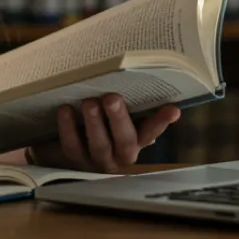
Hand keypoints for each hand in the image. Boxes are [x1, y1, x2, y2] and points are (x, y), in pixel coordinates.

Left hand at [28, 94, 179, 173]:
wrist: (66, 150)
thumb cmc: (98, 126)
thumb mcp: (114, 117)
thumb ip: (127, 105)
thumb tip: (133, 76)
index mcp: (135, 141)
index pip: (151, 131)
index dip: (161, 122)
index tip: (173, 109)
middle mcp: (120, 155)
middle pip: (125, 141)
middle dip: (119, 119)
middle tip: (112, 98)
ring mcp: (98, 161)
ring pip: (99, 146)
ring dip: (94, 124)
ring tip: (89, 102)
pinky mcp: (74, 162)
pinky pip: (72, 147)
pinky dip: (68, 128)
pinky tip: (65, 109)